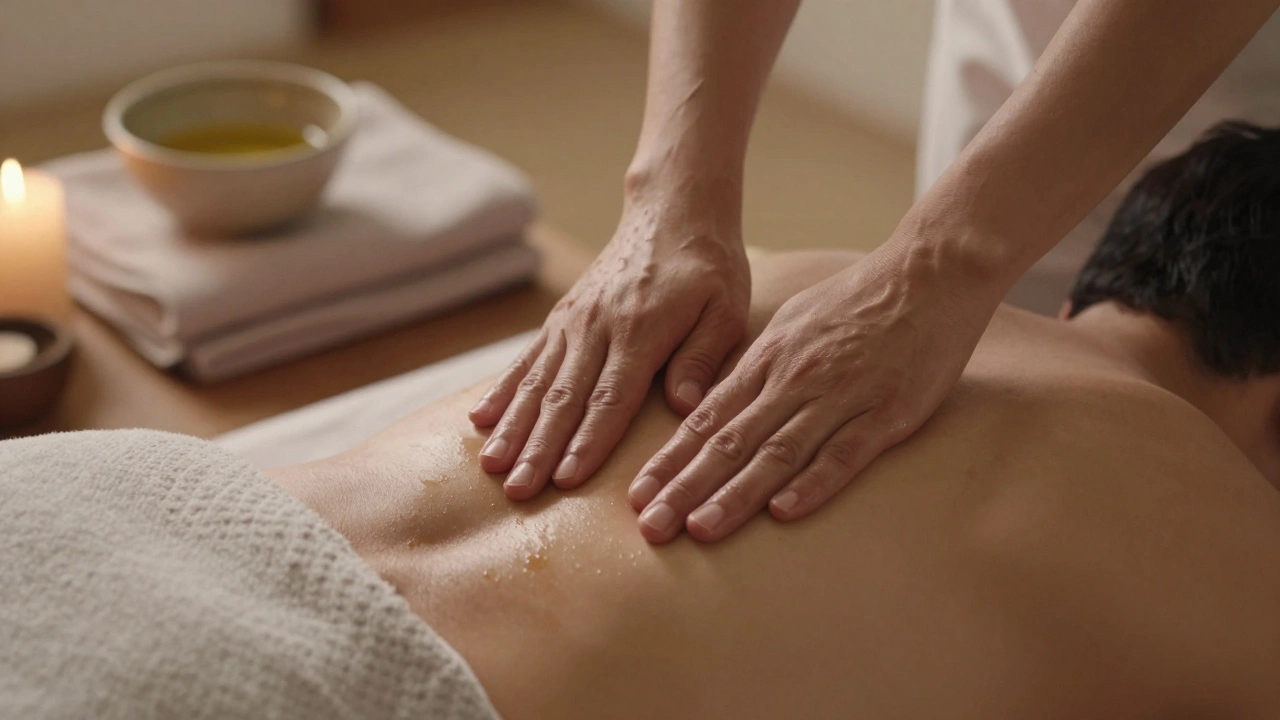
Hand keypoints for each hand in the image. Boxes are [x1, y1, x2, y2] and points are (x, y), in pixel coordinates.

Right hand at [470, 200, 750, 498]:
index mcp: (641, 331)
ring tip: (491, 466)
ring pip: (538, 382)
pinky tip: (480, 419)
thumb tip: (684, 407)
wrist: (672, 211)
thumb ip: (702, 358)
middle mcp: (597, 327)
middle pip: (564, 398)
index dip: (588, 442)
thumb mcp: (724, 308)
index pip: (611, 398)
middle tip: (517, 490)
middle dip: (539, 448)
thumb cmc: (708, 266)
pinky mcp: (562, 317)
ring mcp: (574, 321)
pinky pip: (527, 358)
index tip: (566, 480)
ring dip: (513, 427)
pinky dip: (503, 390)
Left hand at [627, 238, 1000, 542]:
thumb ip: (756, 369)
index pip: (706, 419)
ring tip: (699, 529)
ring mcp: (841, 396)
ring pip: (778, 452)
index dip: (669, 460)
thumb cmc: (858, 300)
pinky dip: (813, 484)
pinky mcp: (888, 412)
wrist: (929, 272)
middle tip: (650, 526)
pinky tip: (784, 513)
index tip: (637, 495)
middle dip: (685, 487)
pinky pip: (845, 453)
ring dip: (735, 494)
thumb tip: (716, 406)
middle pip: (730, 441)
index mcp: (768, 360)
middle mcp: (795, 379)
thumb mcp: (792, 324)